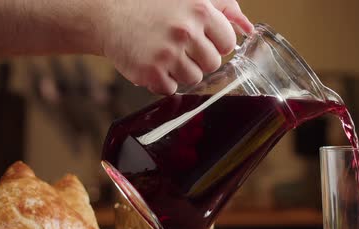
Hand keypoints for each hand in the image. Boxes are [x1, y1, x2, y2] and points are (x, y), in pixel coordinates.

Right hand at [98, 0, 252, 94]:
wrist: (108, 16)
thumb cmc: (153, 6)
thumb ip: (225, 8)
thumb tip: (249, 29)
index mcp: (199, 9)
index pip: (228, 43)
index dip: (214, 43)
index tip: (198, 38)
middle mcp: (185, 30)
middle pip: (213, 64)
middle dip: (198, 59)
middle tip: (178, 46)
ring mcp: (168, 53)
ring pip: (194, 79)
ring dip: (181, 71)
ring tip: (164, 54)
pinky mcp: (151, 72)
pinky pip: (171, 90)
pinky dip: (163, 82)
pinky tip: (152, 63)